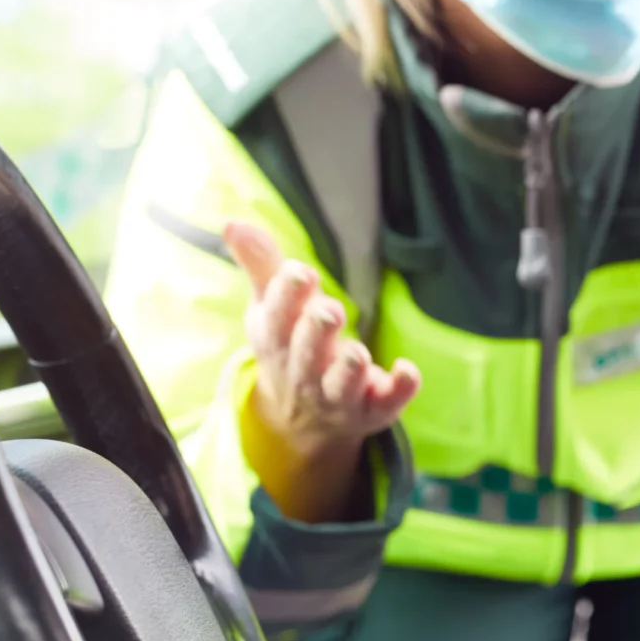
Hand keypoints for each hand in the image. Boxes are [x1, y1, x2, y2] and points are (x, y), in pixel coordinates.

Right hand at [225, 219, 420, 523]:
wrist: (302, 418)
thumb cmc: (288, 344)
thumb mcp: (270, 306)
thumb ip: (260, 264)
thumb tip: (231, 222)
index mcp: (276, 341)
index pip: (276, 320)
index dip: (286, 297)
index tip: (300, 271)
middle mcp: (304, 372)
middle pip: (306, 354)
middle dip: (316, 333)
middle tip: (329, 311)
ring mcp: (338, 396)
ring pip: (341, 386)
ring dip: (349, 369)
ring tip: (357, 353)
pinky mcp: (372, 409)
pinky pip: (386, 403)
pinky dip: (398, 389)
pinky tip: (407, 369)